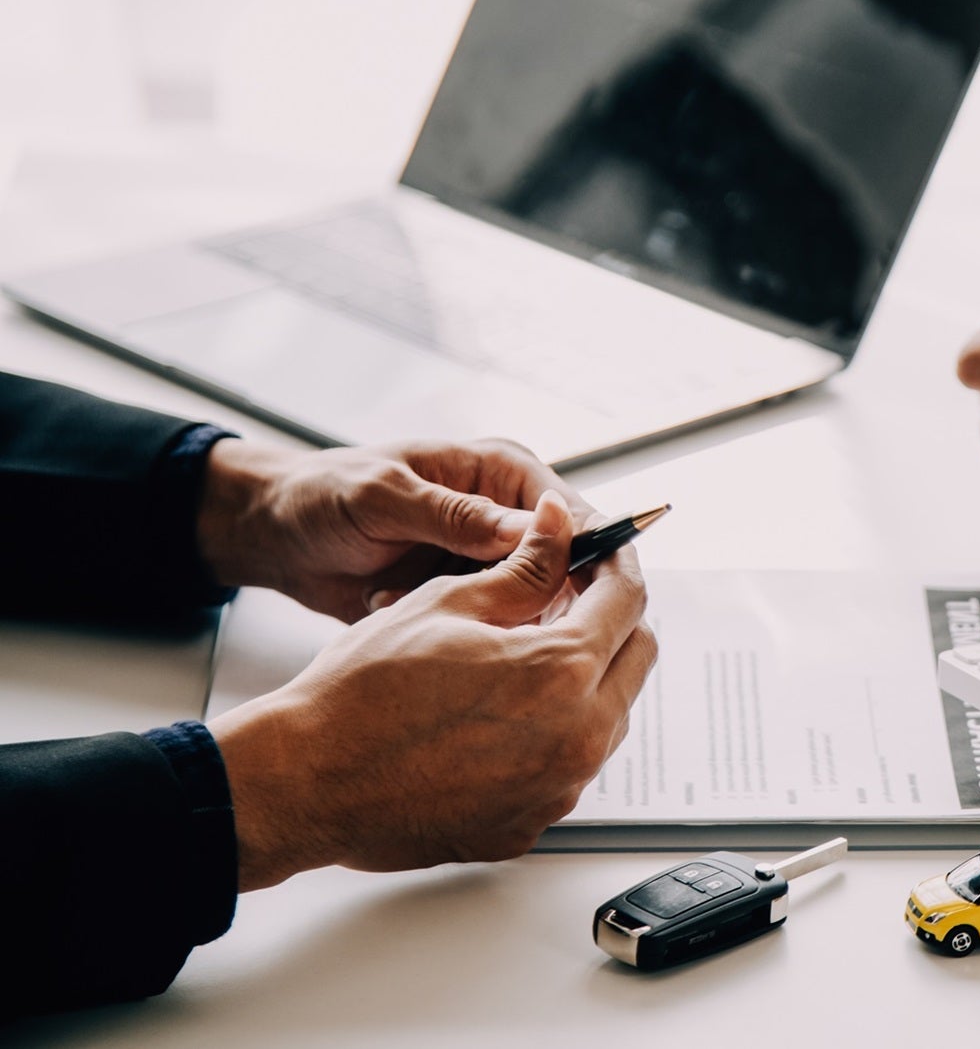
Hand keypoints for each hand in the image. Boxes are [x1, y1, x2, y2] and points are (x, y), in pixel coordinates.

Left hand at [197, 437, 589, 622]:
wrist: (275, 537)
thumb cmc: (322, 496)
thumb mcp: (384, 497)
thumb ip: (455, 514)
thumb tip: (528, 531)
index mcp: (501, 473)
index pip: (570, 513)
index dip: (582, 554)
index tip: (564, 591)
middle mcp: (505, 517)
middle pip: (561, 568)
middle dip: (523, 595)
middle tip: (480, 611)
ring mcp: (486, 562)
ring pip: (525, 604)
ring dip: (477, 613)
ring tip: (409, 597)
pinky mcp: (465, 599)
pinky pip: (485, 627)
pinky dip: (447, 629)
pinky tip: (393, 607)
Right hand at [209, 491, 655, 888]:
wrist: (304, 782)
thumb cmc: (360, 692)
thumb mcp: (448, 603)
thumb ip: (525, 565)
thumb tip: (560, 525)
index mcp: (561, 672)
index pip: (629, 601)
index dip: (617, 563)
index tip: (602, 553)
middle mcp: (576, 738)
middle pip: (635, 660)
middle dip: (613, 620)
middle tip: (568, 599)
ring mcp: (556, 790)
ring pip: (608, 718)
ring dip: (587, 680)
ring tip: (526, 657)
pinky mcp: (529, 826)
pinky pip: (567, 768)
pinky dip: (552, 735)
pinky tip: (500, 718)